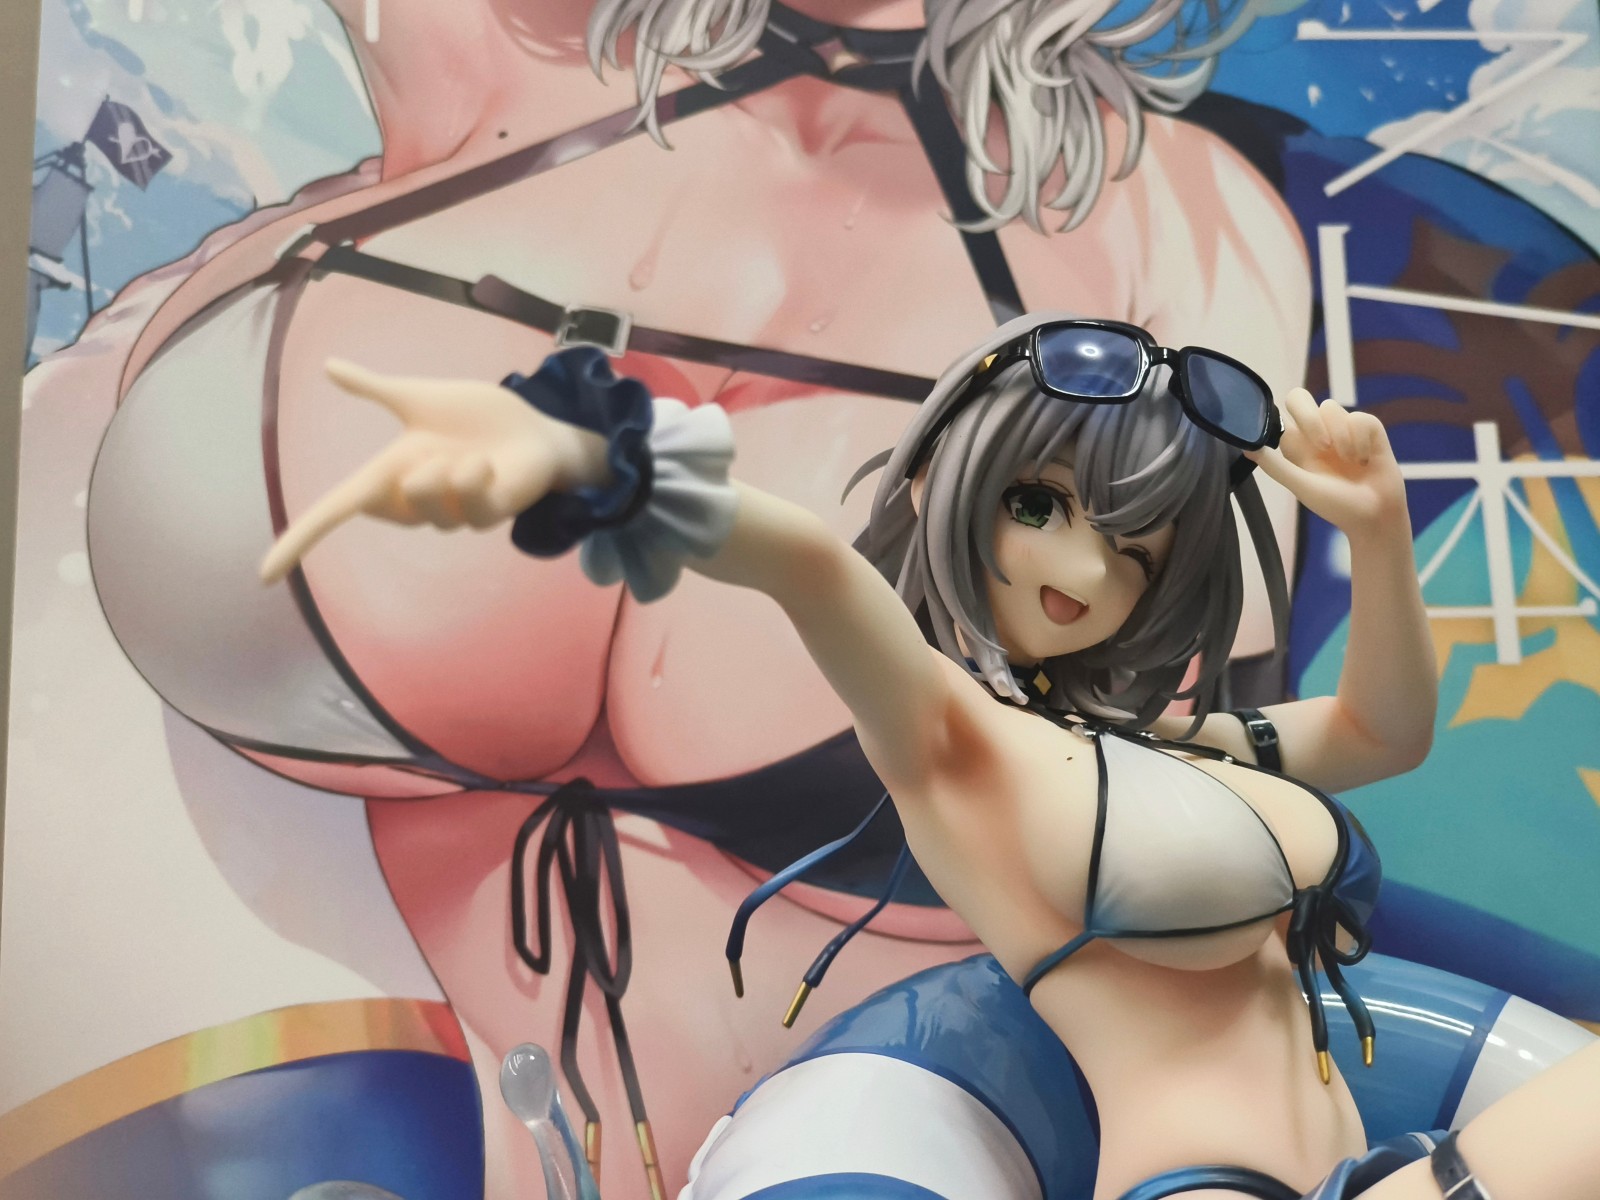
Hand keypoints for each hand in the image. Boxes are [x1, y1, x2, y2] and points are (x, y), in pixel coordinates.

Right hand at [259, 360, 601, 583]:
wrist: (533, 427)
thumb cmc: (476, 416)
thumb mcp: (417, 398)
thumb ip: (374, 388)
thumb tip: (329, 365)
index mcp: (390, 476)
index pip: (332, 514)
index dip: (298, 542)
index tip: (261, 575)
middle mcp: (416, 502)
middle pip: (382, 503)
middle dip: (411, 470)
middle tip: (440, 450)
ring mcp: (452, 516)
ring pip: (426, 498)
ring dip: (450, 466)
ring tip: (471, 455)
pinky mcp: (487, 518)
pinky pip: (467, 498)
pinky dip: (479, 470)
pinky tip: (491, 463)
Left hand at [1244, 388, 1407, 539]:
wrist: (1376, 516)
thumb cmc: (1337, 505)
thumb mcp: (1302, 486)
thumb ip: (1276, 467)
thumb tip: (1247, 448)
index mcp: (1297, 446)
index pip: (1279, 415)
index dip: (1278, 419)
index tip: (1288, 439)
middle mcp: (1317, 433)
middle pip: (1299, 397)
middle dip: (1309, 416)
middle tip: (1322, 446)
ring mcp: (1342, 428)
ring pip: (1331, 407)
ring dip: (1341, 437)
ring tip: (1350, 462)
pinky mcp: (1369, 428)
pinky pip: (1359, 418)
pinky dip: (1362, 441)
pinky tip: (1365, 459)